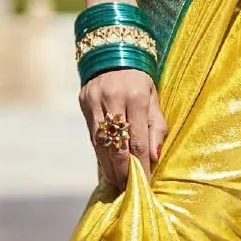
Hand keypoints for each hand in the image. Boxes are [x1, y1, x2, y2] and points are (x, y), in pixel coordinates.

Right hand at [82, 66, 164, 195]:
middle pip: (116, 145)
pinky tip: (106, 165)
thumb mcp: (154, 98)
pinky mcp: (83, 102)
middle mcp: (113, 99)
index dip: (141, 165)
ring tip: (117, 183)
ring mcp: (95, 101)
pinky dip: (100, 153)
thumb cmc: (140, 80)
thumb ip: (156, 127)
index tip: (146, 183)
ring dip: (109, 166)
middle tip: (128, 189)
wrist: (114, 52)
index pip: (137, 140)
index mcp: (137, 98)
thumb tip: (154, 157)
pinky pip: (92, 135)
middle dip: (123, 171)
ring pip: (101, 143)